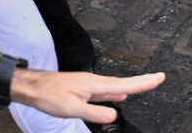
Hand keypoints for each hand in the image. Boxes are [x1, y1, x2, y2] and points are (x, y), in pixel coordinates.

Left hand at [13, 70, 164, 123]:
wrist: (32, 87)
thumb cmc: (49, 95)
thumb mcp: (73, 108)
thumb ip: (94, 112)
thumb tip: (115, 114)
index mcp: (94, 84)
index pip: (124, 83)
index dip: (143, 82)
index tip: (159, 77)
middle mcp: (94, 82)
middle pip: (124, 82)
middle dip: (142, 82)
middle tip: (158, 79)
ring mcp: (89, 85)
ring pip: (114, 86)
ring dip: (131, 86)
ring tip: (144, 85)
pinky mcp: (83, 89)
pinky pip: (105, 91)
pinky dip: (116, 91)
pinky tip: (119, 95)